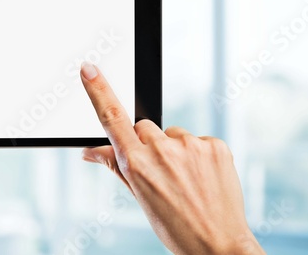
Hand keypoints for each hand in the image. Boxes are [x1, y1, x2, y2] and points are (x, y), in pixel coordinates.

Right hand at [79, 62, 264, 254]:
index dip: (98, 91)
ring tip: (185, 179)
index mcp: (136, 164)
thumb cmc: (174, 225)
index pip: (112, 118)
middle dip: (146, 143)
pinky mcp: (214, 144)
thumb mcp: (138, 198)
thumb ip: (114, 165)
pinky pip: (197, 139)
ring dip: (173, 149)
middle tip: (160, 171)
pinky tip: (201, 175)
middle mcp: (161, 150)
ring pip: (171, 134)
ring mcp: (190, 146)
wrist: (218, 244)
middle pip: (143, 127)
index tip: (89, 69)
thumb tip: (90, 151)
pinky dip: (196, 154)